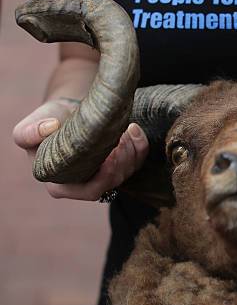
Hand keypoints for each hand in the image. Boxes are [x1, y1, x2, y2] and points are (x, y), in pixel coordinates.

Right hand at [13, 100, 148, 199]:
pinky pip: (137, 161)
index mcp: (62, 185)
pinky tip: (133, 128)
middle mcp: (86, 185)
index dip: (104, 176)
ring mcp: (106, 176)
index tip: (110, 153)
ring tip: (122, 129)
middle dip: (121, 161)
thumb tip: (50, 128)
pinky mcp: (121, 164)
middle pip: (113, 182)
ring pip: (127, 171)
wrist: (65, 113)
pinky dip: (140, 145)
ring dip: (130, 150)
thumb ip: (28, 133)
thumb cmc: (45, 123)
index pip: (89, 191)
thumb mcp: (27, 129)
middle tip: (119, 138)